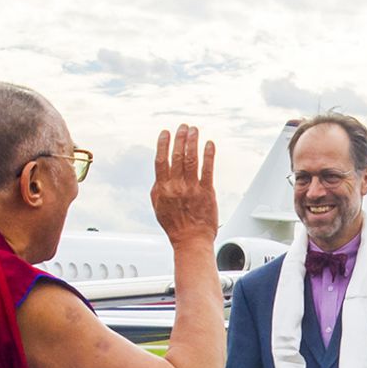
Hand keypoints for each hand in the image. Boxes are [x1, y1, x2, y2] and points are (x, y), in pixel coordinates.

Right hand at [150, 124, 218, 245]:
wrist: (191, 241)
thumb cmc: (175, 226)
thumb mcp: (158, 208)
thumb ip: (157, 189)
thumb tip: (158, 176)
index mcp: (163, 189)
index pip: (161, 161)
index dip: (163, 144)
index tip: (166, 132)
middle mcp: (177, 187)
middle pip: (177, 156)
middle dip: (180, 138)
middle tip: (183, 127)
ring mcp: (192, 189)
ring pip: (191, 160)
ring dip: (193, 142)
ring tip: (194, 130)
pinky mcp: (207, 192)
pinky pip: (208, 170)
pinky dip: (209, 155)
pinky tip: (209, 145)